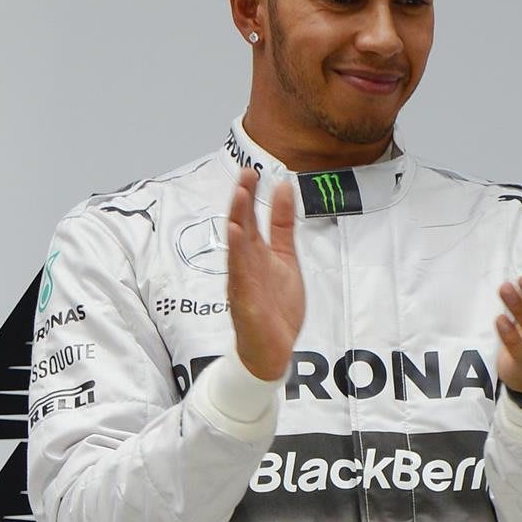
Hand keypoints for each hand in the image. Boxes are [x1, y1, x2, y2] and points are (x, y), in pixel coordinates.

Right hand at [226, 169, 304, 381]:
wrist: (273, 351)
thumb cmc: (276, 307)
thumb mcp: (286, 259)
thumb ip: (283, 226)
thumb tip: (284, 189)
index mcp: (255, 254)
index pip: (249, 218)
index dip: (249, 194)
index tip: (252, 170)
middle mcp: (245, 265)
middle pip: (240, 226)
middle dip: (242, 199)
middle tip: (246, 173)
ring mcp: (242, 282)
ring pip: (237, 247)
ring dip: (237, 219)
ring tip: (240, 195)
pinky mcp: (245, 301)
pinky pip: (239, 275)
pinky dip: (237, 255)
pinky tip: (236, 235)